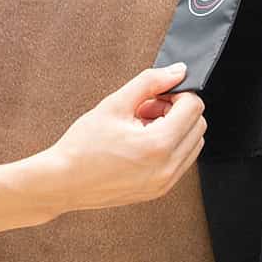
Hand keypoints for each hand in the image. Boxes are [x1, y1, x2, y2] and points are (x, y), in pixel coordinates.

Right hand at [42, 64, 205, 212]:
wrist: (63, 182)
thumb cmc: (83, 145)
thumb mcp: (115, 104)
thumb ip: (149, 82)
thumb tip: (177, 71)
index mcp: (158, 144)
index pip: (194, 107)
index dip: (176, 93)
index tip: (155, 95)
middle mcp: (167, 167)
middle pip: (198, 125)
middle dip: (177, 110)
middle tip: (145, 108)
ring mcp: (165, 182)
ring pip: (192, 144)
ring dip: (175, 129)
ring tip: (141, 126)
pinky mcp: (159, 190)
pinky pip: (181, 161)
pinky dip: (169, 146)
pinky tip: (141, 142)